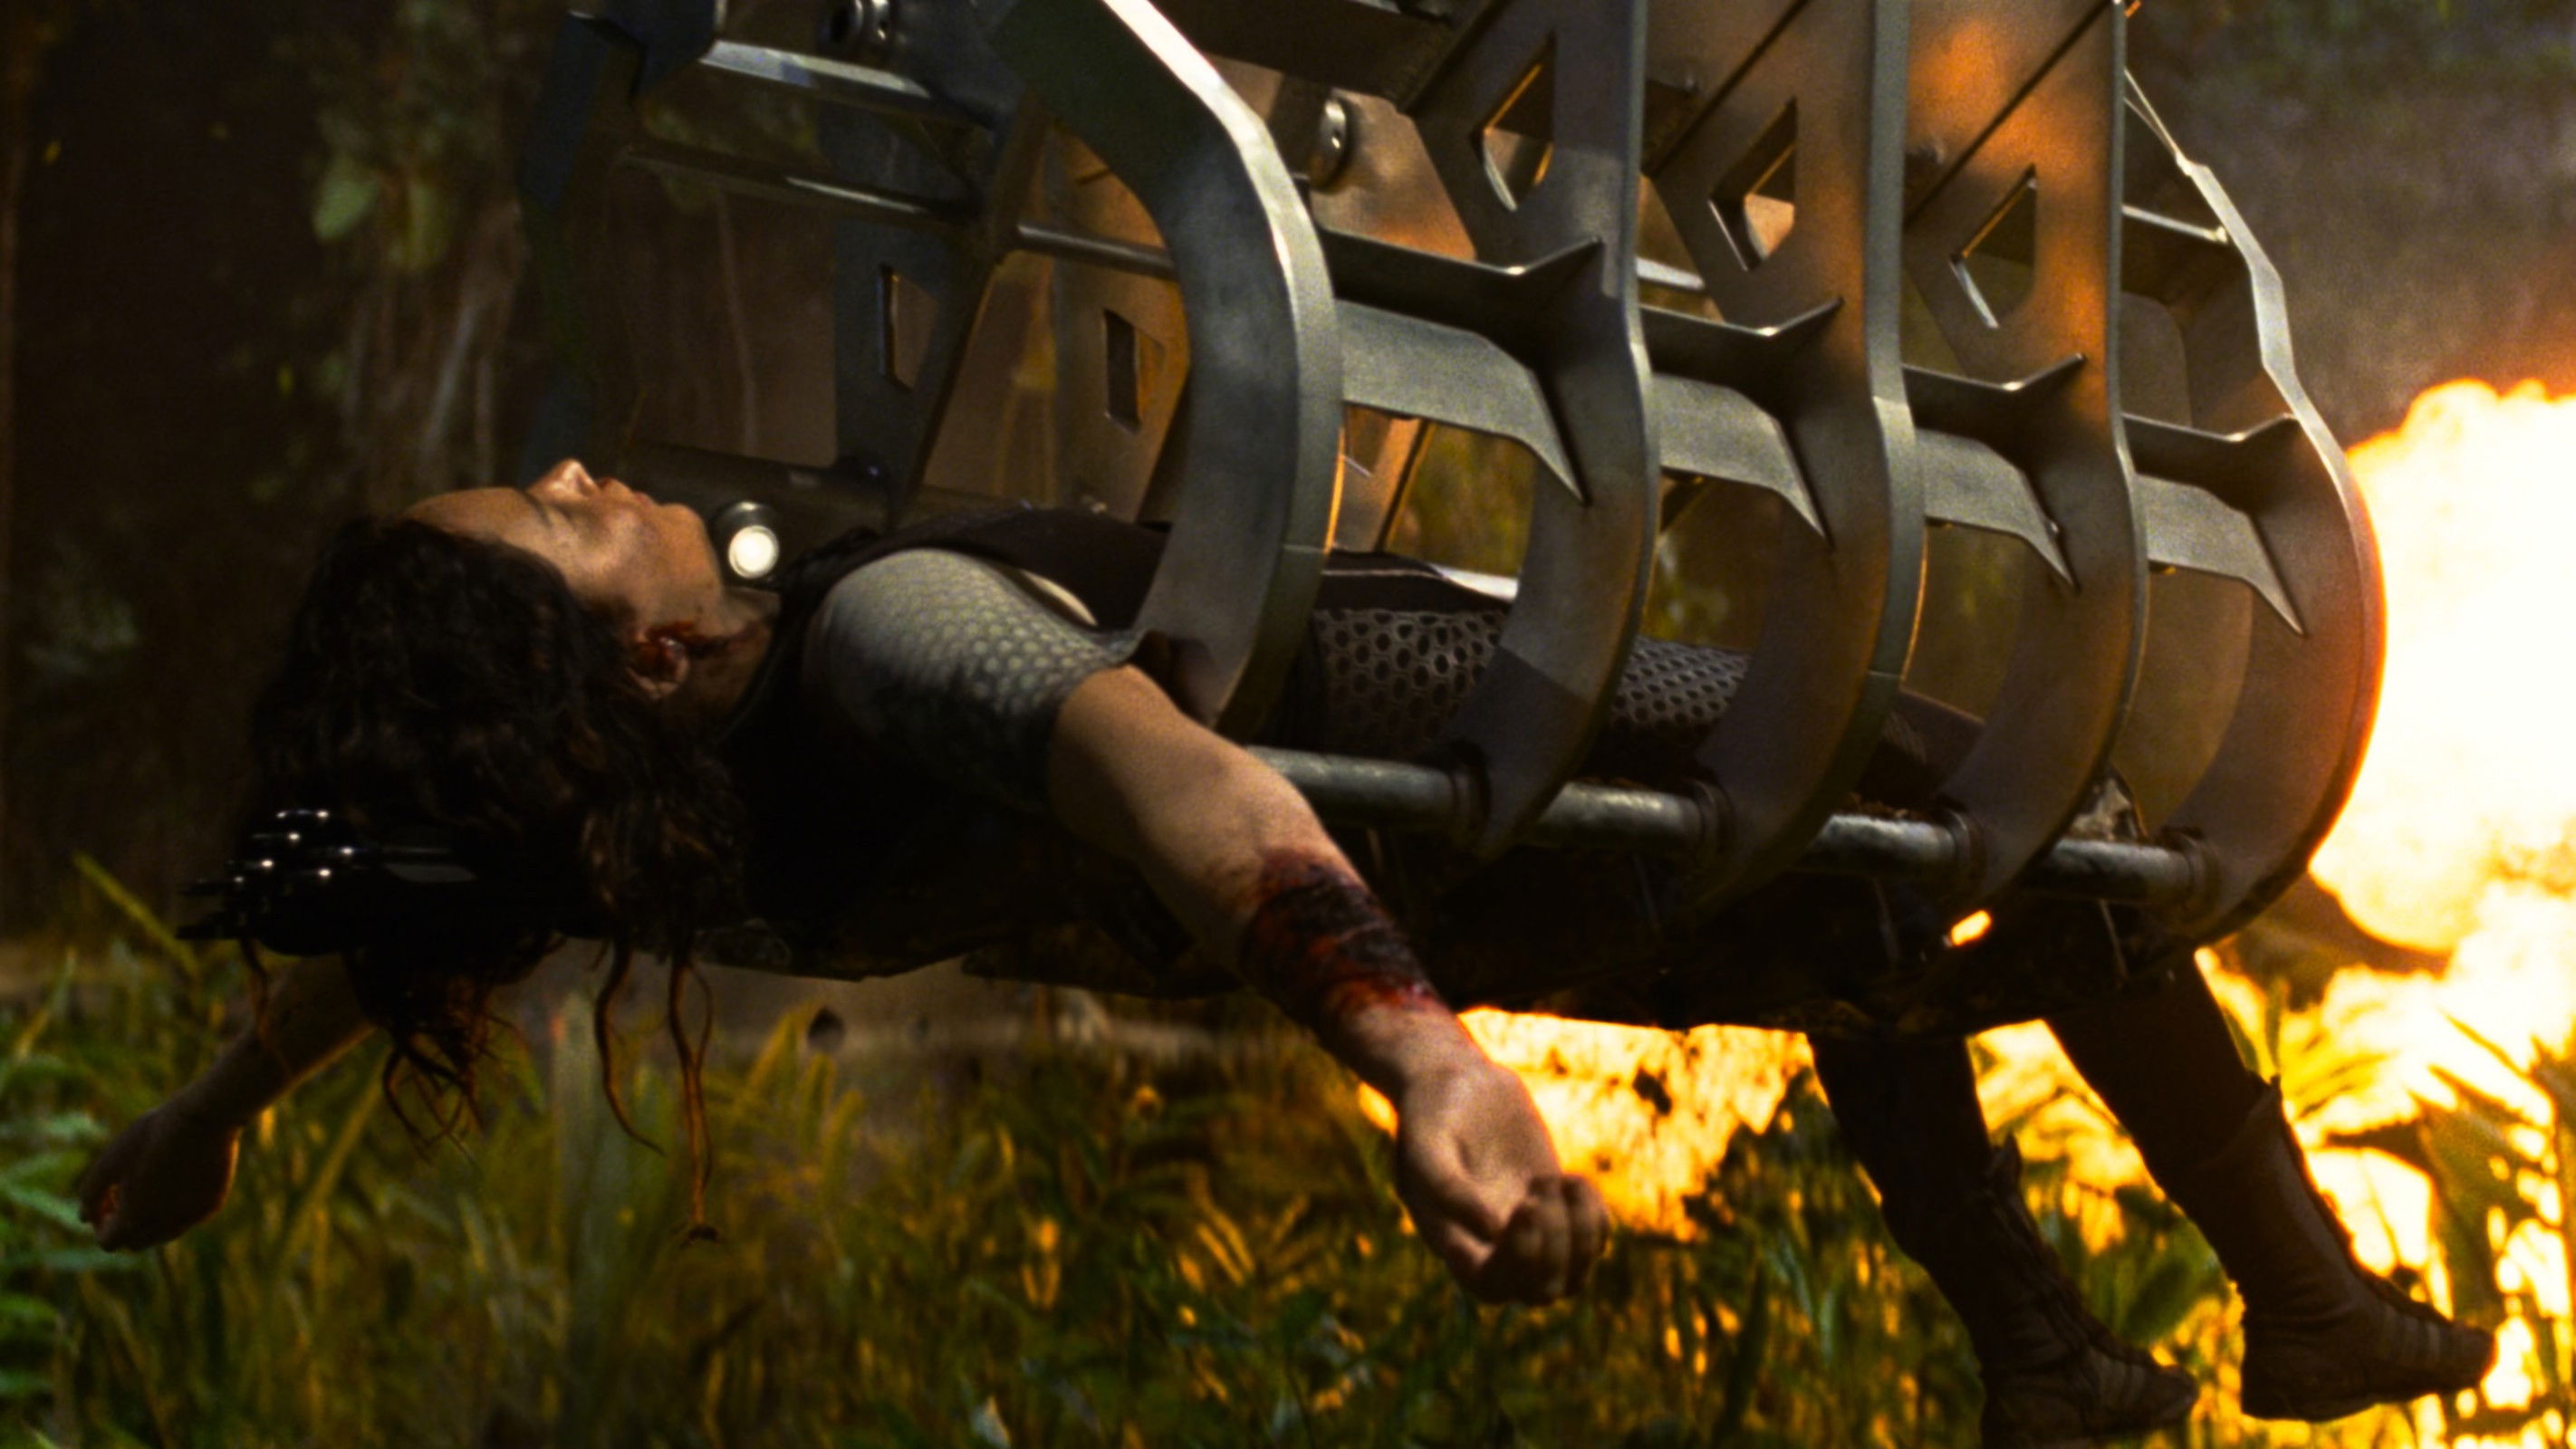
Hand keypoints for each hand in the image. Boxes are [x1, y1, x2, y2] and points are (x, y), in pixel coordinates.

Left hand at [75, 1101, 241, 1250]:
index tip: (106, 1199)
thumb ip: (91, 1193)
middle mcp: (163, 1226)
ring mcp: (190, 1218)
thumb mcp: (111, 1161)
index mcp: (134, 1218)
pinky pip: (187, 1219)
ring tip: (151, 1186)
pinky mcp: (211, 1206)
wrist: (204, 1118)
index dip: (100, 1224)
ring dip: (150, 1221)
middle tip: (126, 1192)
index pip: (107, 1242)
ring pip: (162, 1236)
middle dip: (124, 1224)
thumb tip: (84, 1218)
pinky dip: (176, 1209)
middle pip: (134, 1243)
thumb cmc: (151, 1136)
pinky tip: (179, 1178)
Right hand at [1391, 1059, 1609, 1304]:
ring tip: (1565, 1181)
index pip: (1492, 1286)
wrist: (1455, 1082)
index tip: (1525, 1206)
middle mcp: (1492, 1248)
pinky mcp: (1556, 1211)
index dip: (1519, 1262)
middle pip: (1539, 1291)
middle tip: (1541, 1186)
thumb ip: (1447, 1188)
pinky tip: (1573, 1179)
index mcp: (1454, 1242)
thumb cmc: (1431, 1113)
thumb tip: (1491, 1232)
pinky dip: (1594, 1218)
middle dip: (1555, 1248)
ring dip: (1582, 1237)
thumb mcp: (1427, 1144)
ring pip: (1572, 1278)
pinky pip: (1592, 1243)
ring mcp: (1528, 1233)